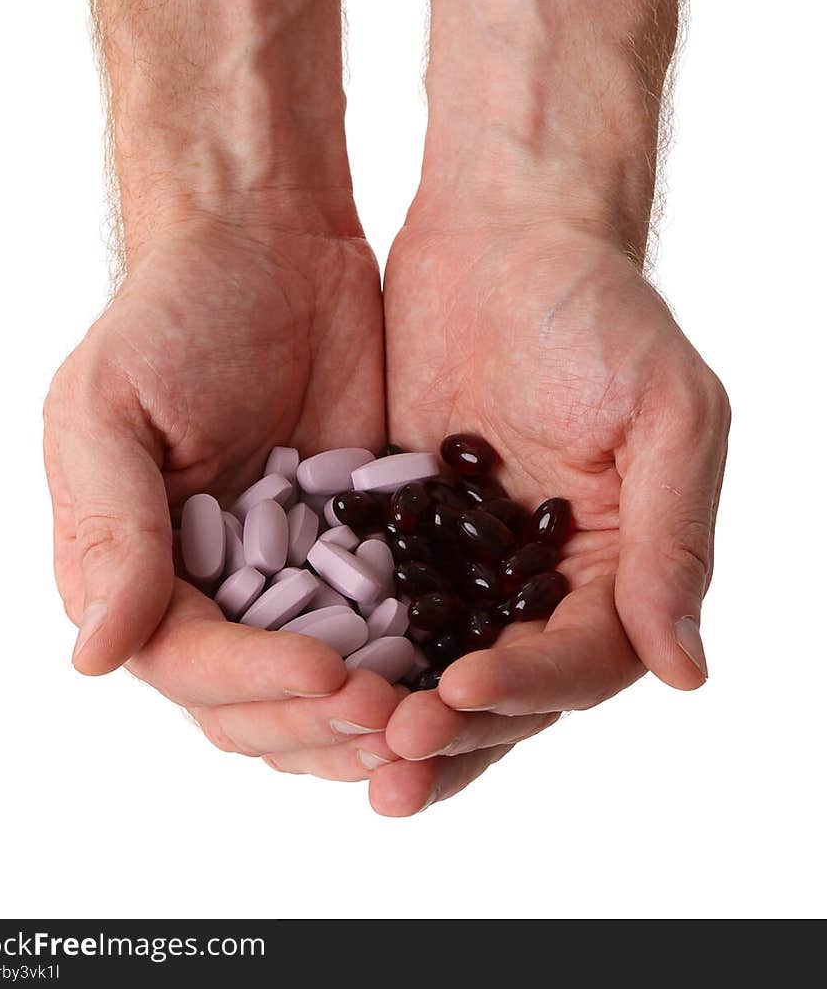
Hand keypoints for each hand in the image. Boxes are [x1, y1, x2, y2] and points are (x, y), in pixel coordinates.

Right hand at [44, 205, 398, 772]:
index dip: (255, 682)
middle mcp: (214, 591)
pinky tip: (464, 671)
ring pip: (325, 689)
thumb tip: (96, 657)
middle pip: (259, 703)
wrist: (272, 244)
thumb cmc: (173, 313)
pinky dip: (419, 660)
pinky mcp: (365, 547)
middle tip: (392, 715)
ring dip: (371, 720)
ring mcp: (295, 575)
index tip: (329, 671)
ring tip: (430, 721)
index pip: (189, 664)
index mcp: (140, 571)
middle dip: (321, 722)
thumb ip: (109, 525)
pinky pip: (390, 625)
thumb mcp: (112, 405)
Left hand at [374, 210, 728, 814]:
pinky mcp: (403, 527)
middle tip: (391, 759)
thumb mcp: (666, 410)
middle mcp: (546, 577)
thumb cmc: (599, 306)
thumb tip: (683, 671)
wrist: (504, 230)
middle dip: (454, 730)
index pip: (581, 658)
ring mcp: (470, 557)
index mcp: (619, 561)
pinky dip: (352, 644)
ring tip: (349, 748)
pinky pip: (378, 604)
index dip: (527, 688)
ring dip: (398, 712)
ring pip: (436, 664)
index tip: (459, 690)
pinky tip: (305, 674)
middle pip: (506, 686)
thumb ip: (672, 537)